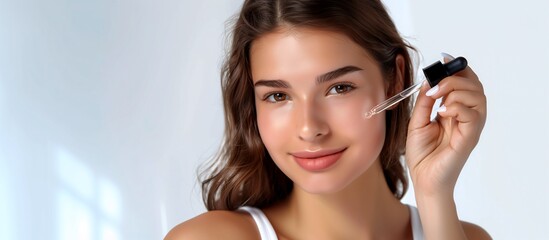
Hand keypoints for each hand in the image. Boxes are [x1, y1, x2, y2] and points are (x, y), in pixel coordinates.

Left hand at [406, 54, 486, 197]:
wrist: (422, 178)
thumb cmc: (422, 154)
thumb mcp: (417, 121)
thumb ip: (424, 101)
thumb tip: (428, 80)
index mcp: (455, 110)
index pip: (465, 83)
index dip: (458, 68)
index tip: (444, 58)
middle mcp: (466, 117)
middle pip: (475, 86)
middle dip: (455, 78)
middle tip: (435, 86)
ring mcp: (469, 127)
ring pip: (478, 97)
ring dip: (456, 91)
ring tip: (438, 101)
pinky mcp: (469, 138)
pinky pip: (473, 115)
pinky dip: (458, 108)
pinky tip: (443, 113)